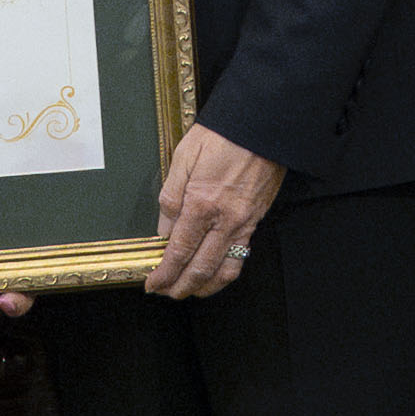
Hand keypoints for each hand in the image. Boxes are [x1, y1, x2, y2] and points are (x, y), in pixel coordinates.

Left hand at [147, 125, 287, 300]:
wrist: (261, 123)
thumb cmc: (223, 134)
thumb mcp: (184, 157)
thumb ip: (171, 197)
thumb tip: (163, 229)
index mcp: (201, 203)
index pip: (178, 252)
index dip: (164, 273)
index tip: (153, 283)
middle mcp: (224, 219)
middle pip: (200, 269)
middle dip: (180, 287)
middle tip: (166, 292)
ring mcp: (244, 222)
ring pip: (225, 270)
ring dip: (205, 287)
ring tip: (189, 291)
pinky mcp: (256, 219)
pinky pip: (242, 256)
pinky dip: (226, 272)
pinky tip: (215, 273)